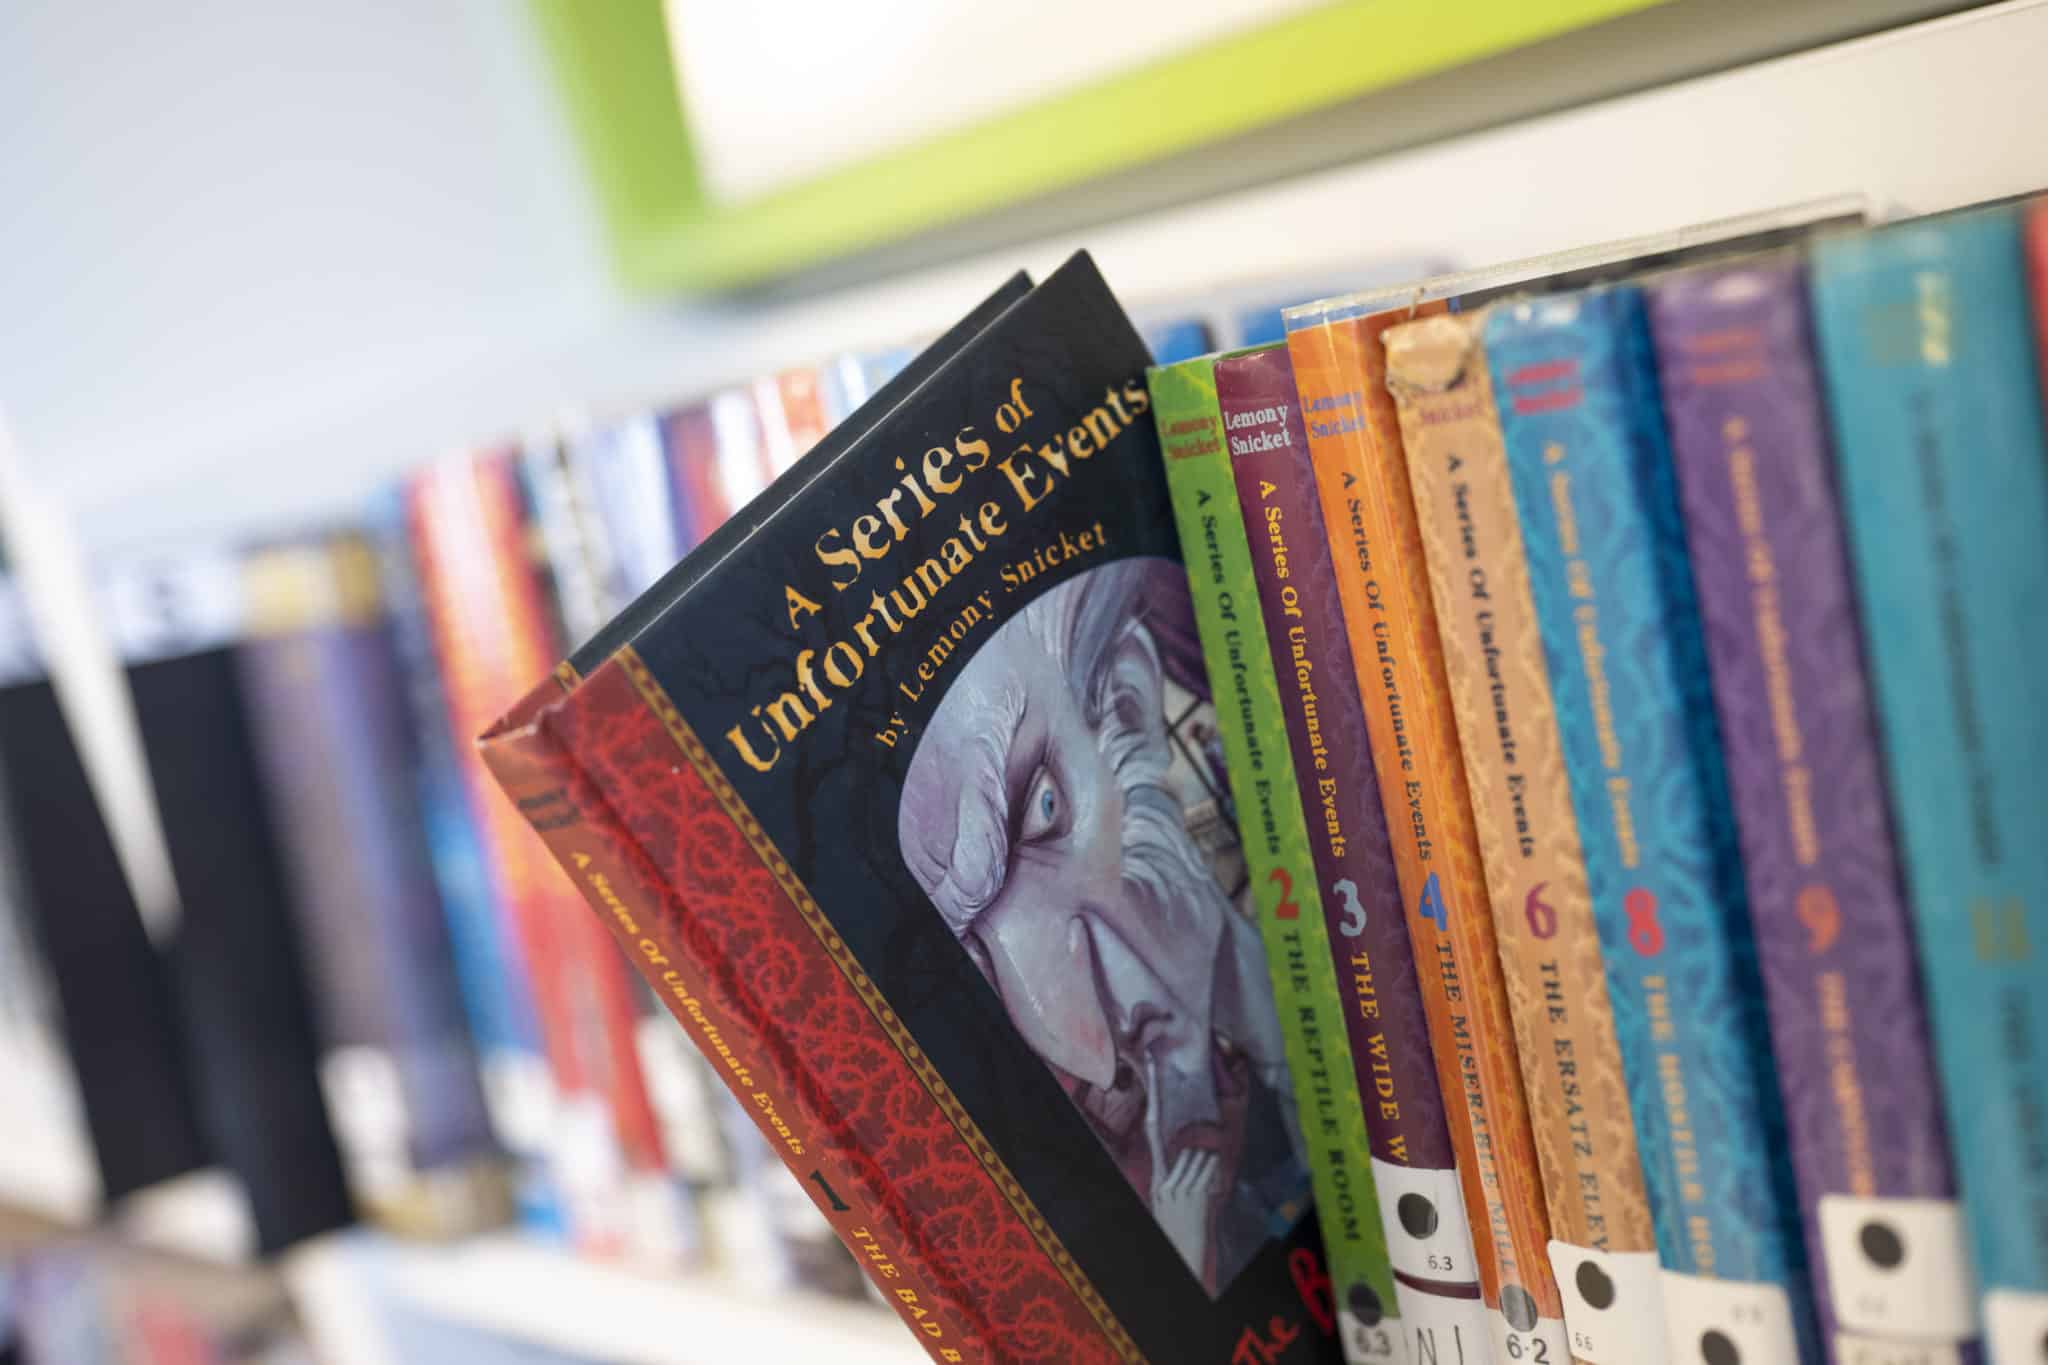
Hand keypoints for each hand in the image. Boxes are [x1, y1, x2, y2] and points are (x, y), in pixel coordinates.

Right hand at [1145, 1055, 1216, 1275]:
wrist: (1180, 1252)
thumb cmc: (1176, 1224)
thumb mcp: (1167, 1195)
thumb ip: (1175, 1170)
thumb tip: (1198, 1150)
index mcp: (1157, 1173)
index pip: (1152, 1126)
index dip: (1154, 1093)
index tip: (1153, 1062)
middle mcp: (1163, 1176)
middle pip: (1188, 1145)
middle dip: (1200, 1157)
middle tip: (1196, 1179)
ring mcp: (1176, 1185)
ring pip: (1201, 1156)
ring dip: (1208, 1170)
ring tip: (1200, 1194)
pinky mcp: (1190, 1194)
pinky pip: (1207, 1169)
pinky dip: (1212, 1176)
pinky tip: (1205, 1194)